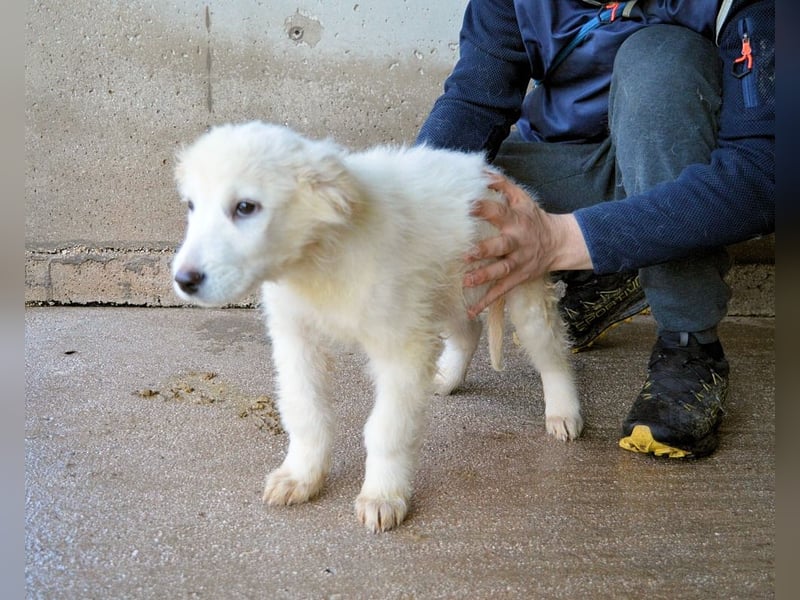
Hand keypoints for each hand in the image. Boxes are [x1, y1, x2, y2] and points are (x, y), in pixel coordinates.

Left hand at [463, 173, 590, 317]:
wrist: (559, 242)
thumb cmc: (534, 217)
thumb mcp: (522, 198)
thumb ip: (502, 184)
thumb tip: (481, 170)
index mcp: (516, 220)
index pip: (499, 212)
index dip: (484, 209)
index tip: (467, 206)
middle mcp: (517, 241)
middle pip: (501, 246)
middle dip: (484, 251)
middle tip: (465, 255)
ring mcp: (518, 262)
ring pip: (501, 271)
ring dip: (484, 277)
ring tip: (466, 282)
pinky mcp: (518, 277)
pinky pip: (501, 290)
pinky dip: (486, 301)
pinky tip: (470, 310)